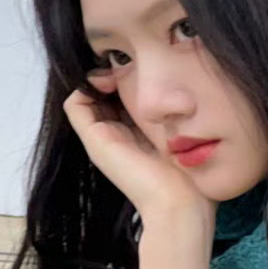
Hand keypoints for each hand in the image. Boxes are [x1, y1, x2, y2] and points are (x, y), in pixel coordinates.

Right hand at [63, 72, 214, 230]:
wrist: (180, 204)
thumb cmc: (192, 177)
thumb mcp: (190, 139)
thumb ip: (184, 120)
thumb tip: (187, 94)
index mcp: (138, 137)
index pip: (124, 100)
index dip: (129, 80)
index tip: (144, 69)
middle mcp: (117, 137)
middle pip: (106, 96)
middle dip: (114, 75)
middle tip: (129, 64)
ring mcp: (103, 139)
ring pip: (89, 98)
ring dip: (99, 77)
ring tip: (117, 69)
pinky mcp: (95, 140)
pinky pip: (75, 104)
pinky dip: (85, 86)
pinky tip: (108, 79)